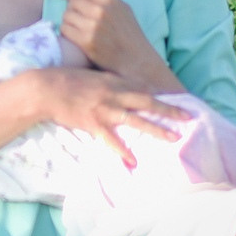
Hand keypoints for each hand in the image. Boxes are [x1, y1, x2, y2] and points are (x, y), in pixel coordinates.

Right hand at [27, 63, 183, 166]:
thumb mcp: (94, 75)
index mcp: (114, 81)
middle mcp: (114, 94)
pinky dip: (123, 150)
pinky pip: (111, 140)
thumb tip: (128, 87)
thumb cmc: (68, 80)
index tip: (180, 101)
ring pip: (136, 121)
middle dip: (170, 110)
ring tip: (174, 138)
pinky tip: (134, 160)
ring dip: (157, 130)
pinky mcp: (93, 124)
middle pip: (148, 102)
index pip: (144, 88)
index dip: (162, 95)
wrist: (46, 89)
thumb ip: (112, 82)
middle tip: (189, 117)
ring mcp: (104, 110)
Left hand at [46, 0, 172, 87]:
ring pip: (66, 16)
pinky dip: (67, 33)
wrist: (135, 60)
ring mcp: (92, 26)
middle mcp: (100, 10)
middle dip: (72, 10)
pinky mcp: (86, 41)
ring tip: (77, 28)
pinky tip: (75, 37)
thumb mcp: (123, 8)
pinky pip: (65, 30)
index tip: (79, 8)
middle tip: (78, 20)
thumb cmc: (130, 34)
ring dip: (69, 22)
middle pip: (72, 3)